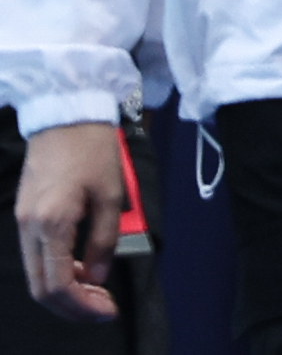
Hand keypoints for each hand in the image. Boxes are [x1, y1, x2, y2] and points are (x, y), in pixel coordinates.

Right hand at [13, 121, 123, 321]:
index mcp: (53, 223)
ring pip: (36, 275)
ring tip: (96, 291)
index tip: (107, 310)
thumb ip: (105, 238)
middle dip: (72, 306)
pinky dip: (56, 271)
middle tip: (102, 307)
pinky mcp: (25, 215)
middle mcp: (30, 228)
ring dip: (65, 290)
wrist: (66, 117)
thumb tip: (98, 276)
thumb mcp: (112, 194)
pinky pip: (36, 257)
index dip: (82, 305)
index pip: (58, 284)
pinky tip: (81, 268)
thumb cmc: (93, 151)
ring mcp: (23, 222)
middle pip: (41, 288)